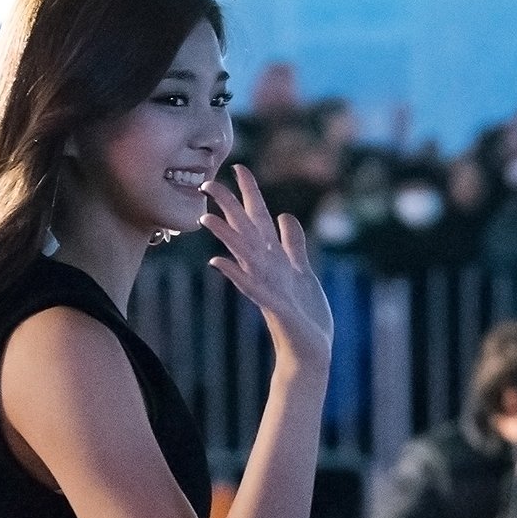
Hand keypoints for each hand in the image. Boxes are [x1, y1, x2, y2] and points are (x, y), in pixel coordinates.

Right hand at [198, 165, 332, 372]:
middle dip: (230, 207)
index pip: (259, 219)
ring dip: (225, 237)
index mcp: (275, 259)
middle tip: (208, 183)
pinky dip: (235, 274)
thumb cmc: (306, 313)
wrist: (310, 350)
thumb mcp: (303, 270)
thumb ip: (294, 244)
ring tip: (206, 218)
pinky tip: (219, 262)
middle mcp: (266, 269)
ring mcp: (267, 287)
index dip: (250, 193)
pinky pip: (250, 287)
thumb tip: (285, 216)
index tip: (238, 167)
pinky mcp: (273, 306)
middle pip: (246, 231)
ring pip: (242, 255)